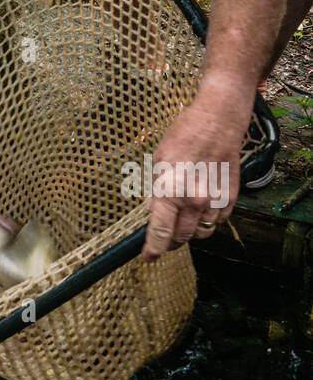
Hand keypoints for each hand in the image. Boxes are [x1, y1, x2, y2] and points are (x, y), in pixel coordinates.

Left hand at [142, 96, 245, 260]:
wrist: (218, 122)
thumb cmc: (184, 136)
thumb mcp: (158, 161)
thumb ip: (157, 191)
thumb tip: (153, 212)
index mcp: (172, 192)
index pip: (161, 233)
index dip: (153, 250)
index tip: (148, 257)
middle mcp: (195, 202)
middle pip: (181, 238)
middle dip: (170, 240)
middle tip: (164, 236)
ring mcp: (215, 201)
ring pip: (201, 233)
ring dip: (190, 231)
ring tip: (183, 219)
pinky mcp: (231, 198)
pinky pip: (218, 221)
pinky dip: (208, 220)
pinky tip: (202, 207)